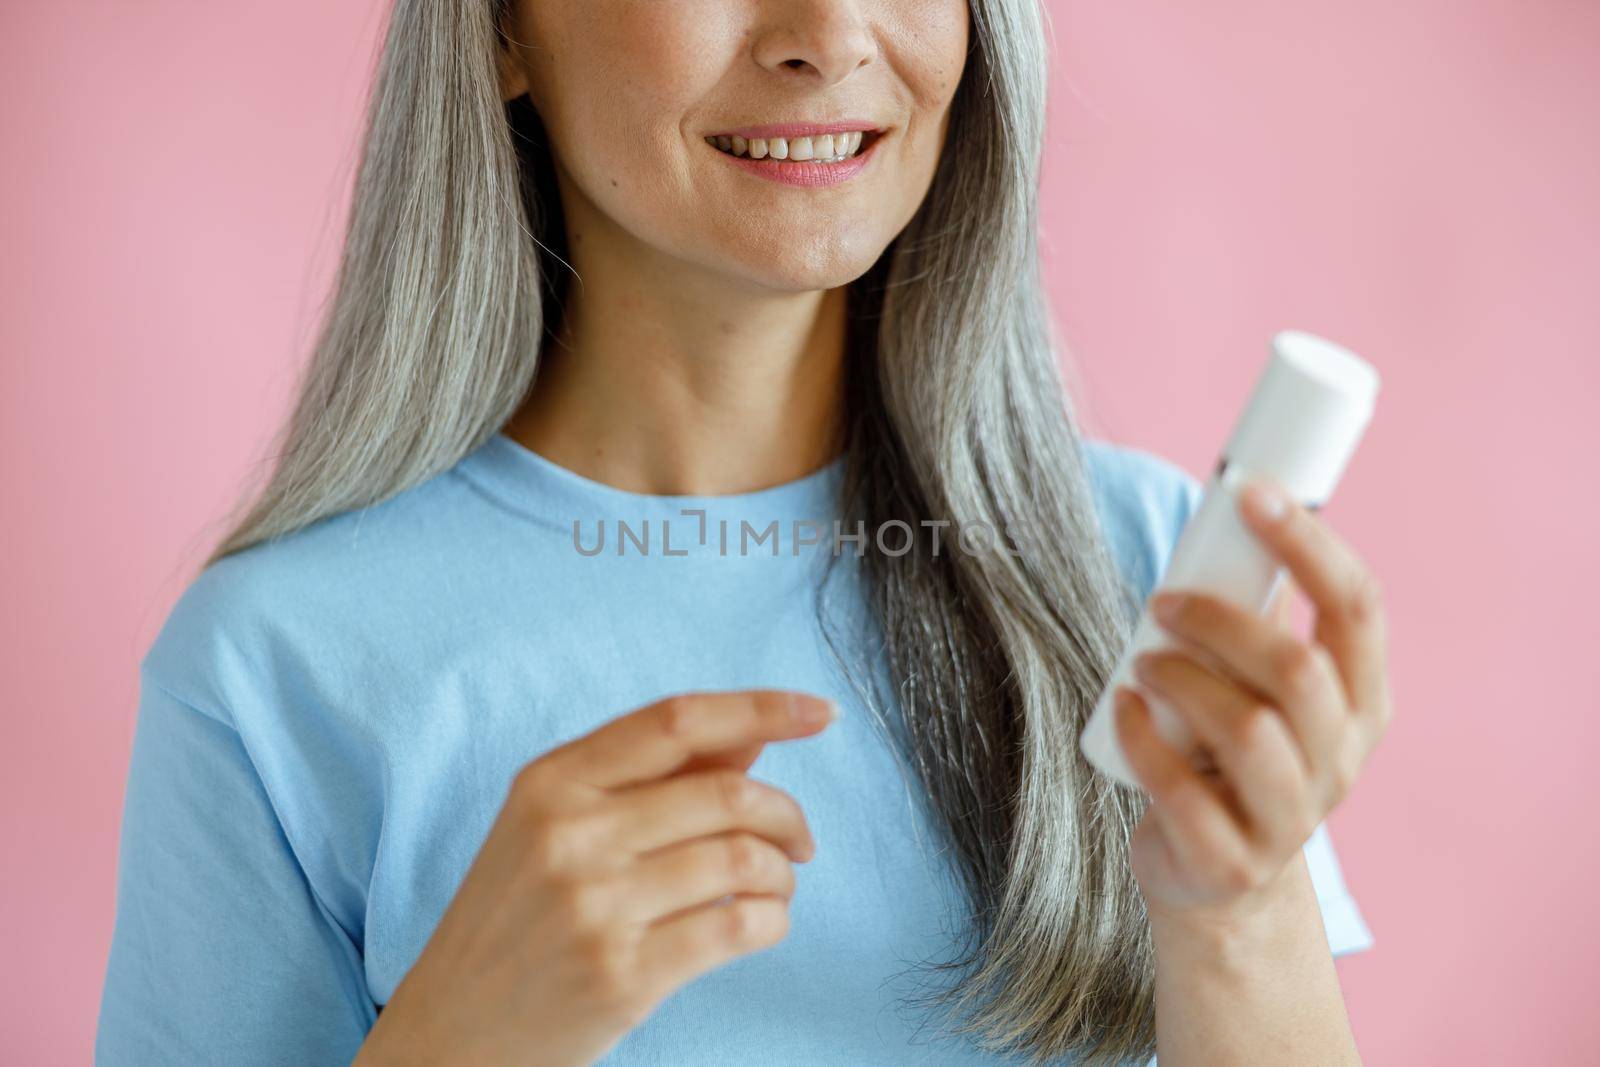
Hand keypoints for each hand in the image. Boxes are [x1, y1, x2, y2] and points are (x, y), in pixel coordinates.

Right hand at [354, 689, 836, 1066]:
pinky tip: (762, 923)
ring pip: (742, 859)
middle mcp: (569, 834)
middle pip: (726, 792)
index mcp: (550, 781)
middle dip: (786, 815)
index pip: (677, 720)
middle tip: (799, 841)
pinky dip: (772, 920)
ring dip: (781, 875)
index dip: (760, 708)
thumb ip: (649, 777)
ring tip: (773, 888)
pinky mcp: (621, 975)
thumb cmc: (514, 920)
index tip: (818, 713)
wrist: (449, 1032)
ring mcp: (594, 906)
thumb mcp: (554, 826)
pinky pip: (738, 926)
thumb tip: (750, 737)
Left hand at [1112, 477, 1392, 919]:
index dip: (1308, 542)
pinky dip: (1142, 738)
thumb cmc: (1227, 752)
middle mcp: (1341, 759)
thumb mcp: (1259, 687)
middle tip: (1163, 602)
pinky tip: (1121, 709)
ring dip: (1182, 678)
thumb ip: (1258, 621)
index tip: (1249, 491)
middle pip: (1298, 668)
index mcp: (1362, 701)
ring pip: (1249, 728)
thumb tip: (1228, 516)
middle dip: (1221, 621)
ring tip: (1142, 663)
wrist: (1214, 875)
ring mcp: (1292, 818)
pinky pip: (1185, 792)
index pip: (1357, 607)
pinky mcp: (1232, 861)